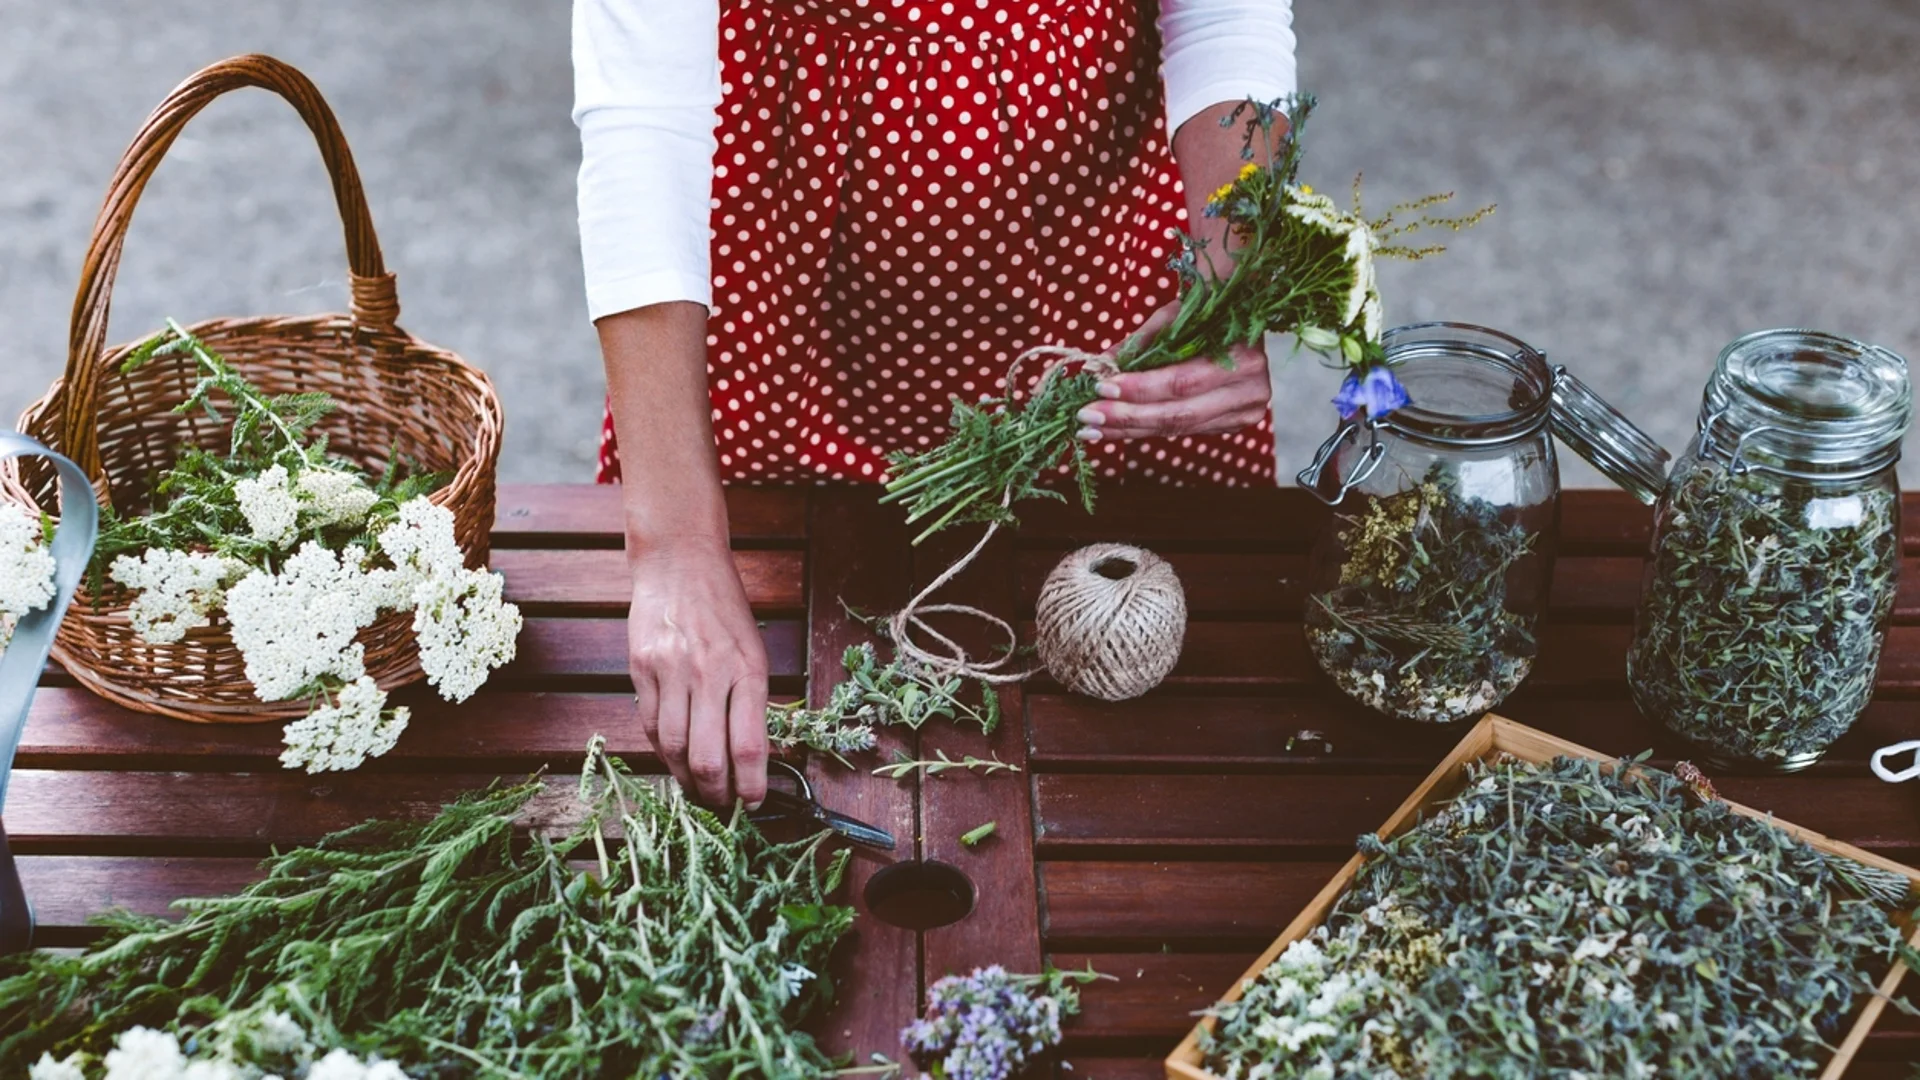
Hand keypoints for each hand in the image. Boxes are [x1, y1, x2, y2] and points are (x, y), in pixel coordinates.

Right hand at [627, 536, 768, 808]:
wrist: (679, 563)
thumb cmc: (725, 609)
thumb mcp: (754, 651)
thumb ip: (752, 701)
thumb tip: (753, 759)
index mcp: (747, 670)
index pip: (749, 747)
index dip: (751, 786)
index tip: (753, 804)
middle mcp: (709, 674)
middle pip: (708, 758)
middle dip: (716, 795)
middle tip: (721, 807)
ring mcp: (670, 673)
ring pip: (673, 749)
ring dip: (686, 780)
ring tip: (697, 791)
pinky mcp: (641, 670)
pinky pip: (650, 726)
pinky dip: (663, 752)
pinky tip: (674, 759)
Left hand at [1073, 302, 1271, 440]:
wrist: (1242, 320)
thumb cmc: (1206, 312)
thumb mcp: (1174, 317)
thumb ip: (1139, 344)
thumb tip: (1097, 365)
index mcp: (1244, 357)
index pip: (1182, 381)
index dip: (1140, 388)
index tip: (1101, 388)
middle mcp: (1250, 391)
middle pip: (1179, 414)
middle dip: (1128, 417)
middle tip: (1088, 416)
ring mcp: (1244, 412)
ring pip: (1177, 428)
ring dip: (1129, 429)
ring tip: (1092, 428)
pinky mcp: (1231, 424)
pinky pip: (1181, 430)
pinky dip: (1144, 429)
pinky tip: (1114, 429)